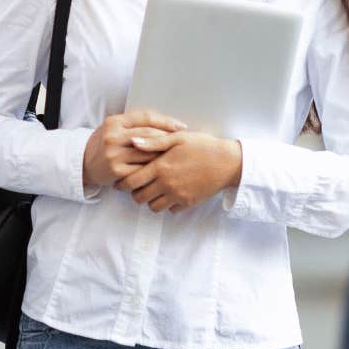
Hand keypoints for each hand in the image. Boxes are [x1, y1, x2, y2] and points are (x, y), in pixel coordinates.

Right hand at [83, 111, 186, 189]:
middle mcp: (113, 136)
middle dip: (169, 138)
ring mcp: (114, 154)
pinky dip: (154, 169)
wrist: (84, 164)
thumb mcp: (114, 128)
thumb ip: (134, 124)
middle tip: (183, 141)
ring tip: (177, 155)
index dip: (166, 121)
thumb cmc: (105, 144)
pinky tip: (163, 169)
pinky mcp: (117, 171)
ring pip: (148, 153)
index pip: (145, 117)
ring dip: (164, 155)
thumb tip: (166, 123)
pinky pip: (142, 169)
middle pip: (149, 134)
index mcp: (114, 122)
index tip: (181, 126)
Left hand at [114, 131, 243, 212]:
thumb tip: (132, 141)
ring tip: (153, 190)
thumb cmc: (202, 146)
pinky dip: (167, 204)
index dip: (122, 183)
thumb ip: (153, 141)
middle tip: (137, 186)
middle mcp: (167, 184)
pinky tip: (170, 193)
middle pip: (139, 198)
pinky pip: (170, 210)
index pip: (132, 181)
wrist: (228, 162)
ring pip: (153, 207)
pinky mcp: (188, 203)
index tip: (120, 183)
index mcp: (161, 167)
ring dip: (150, 200)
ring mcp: (178, 195)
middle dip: (134, 193)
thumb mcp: (177, 138)